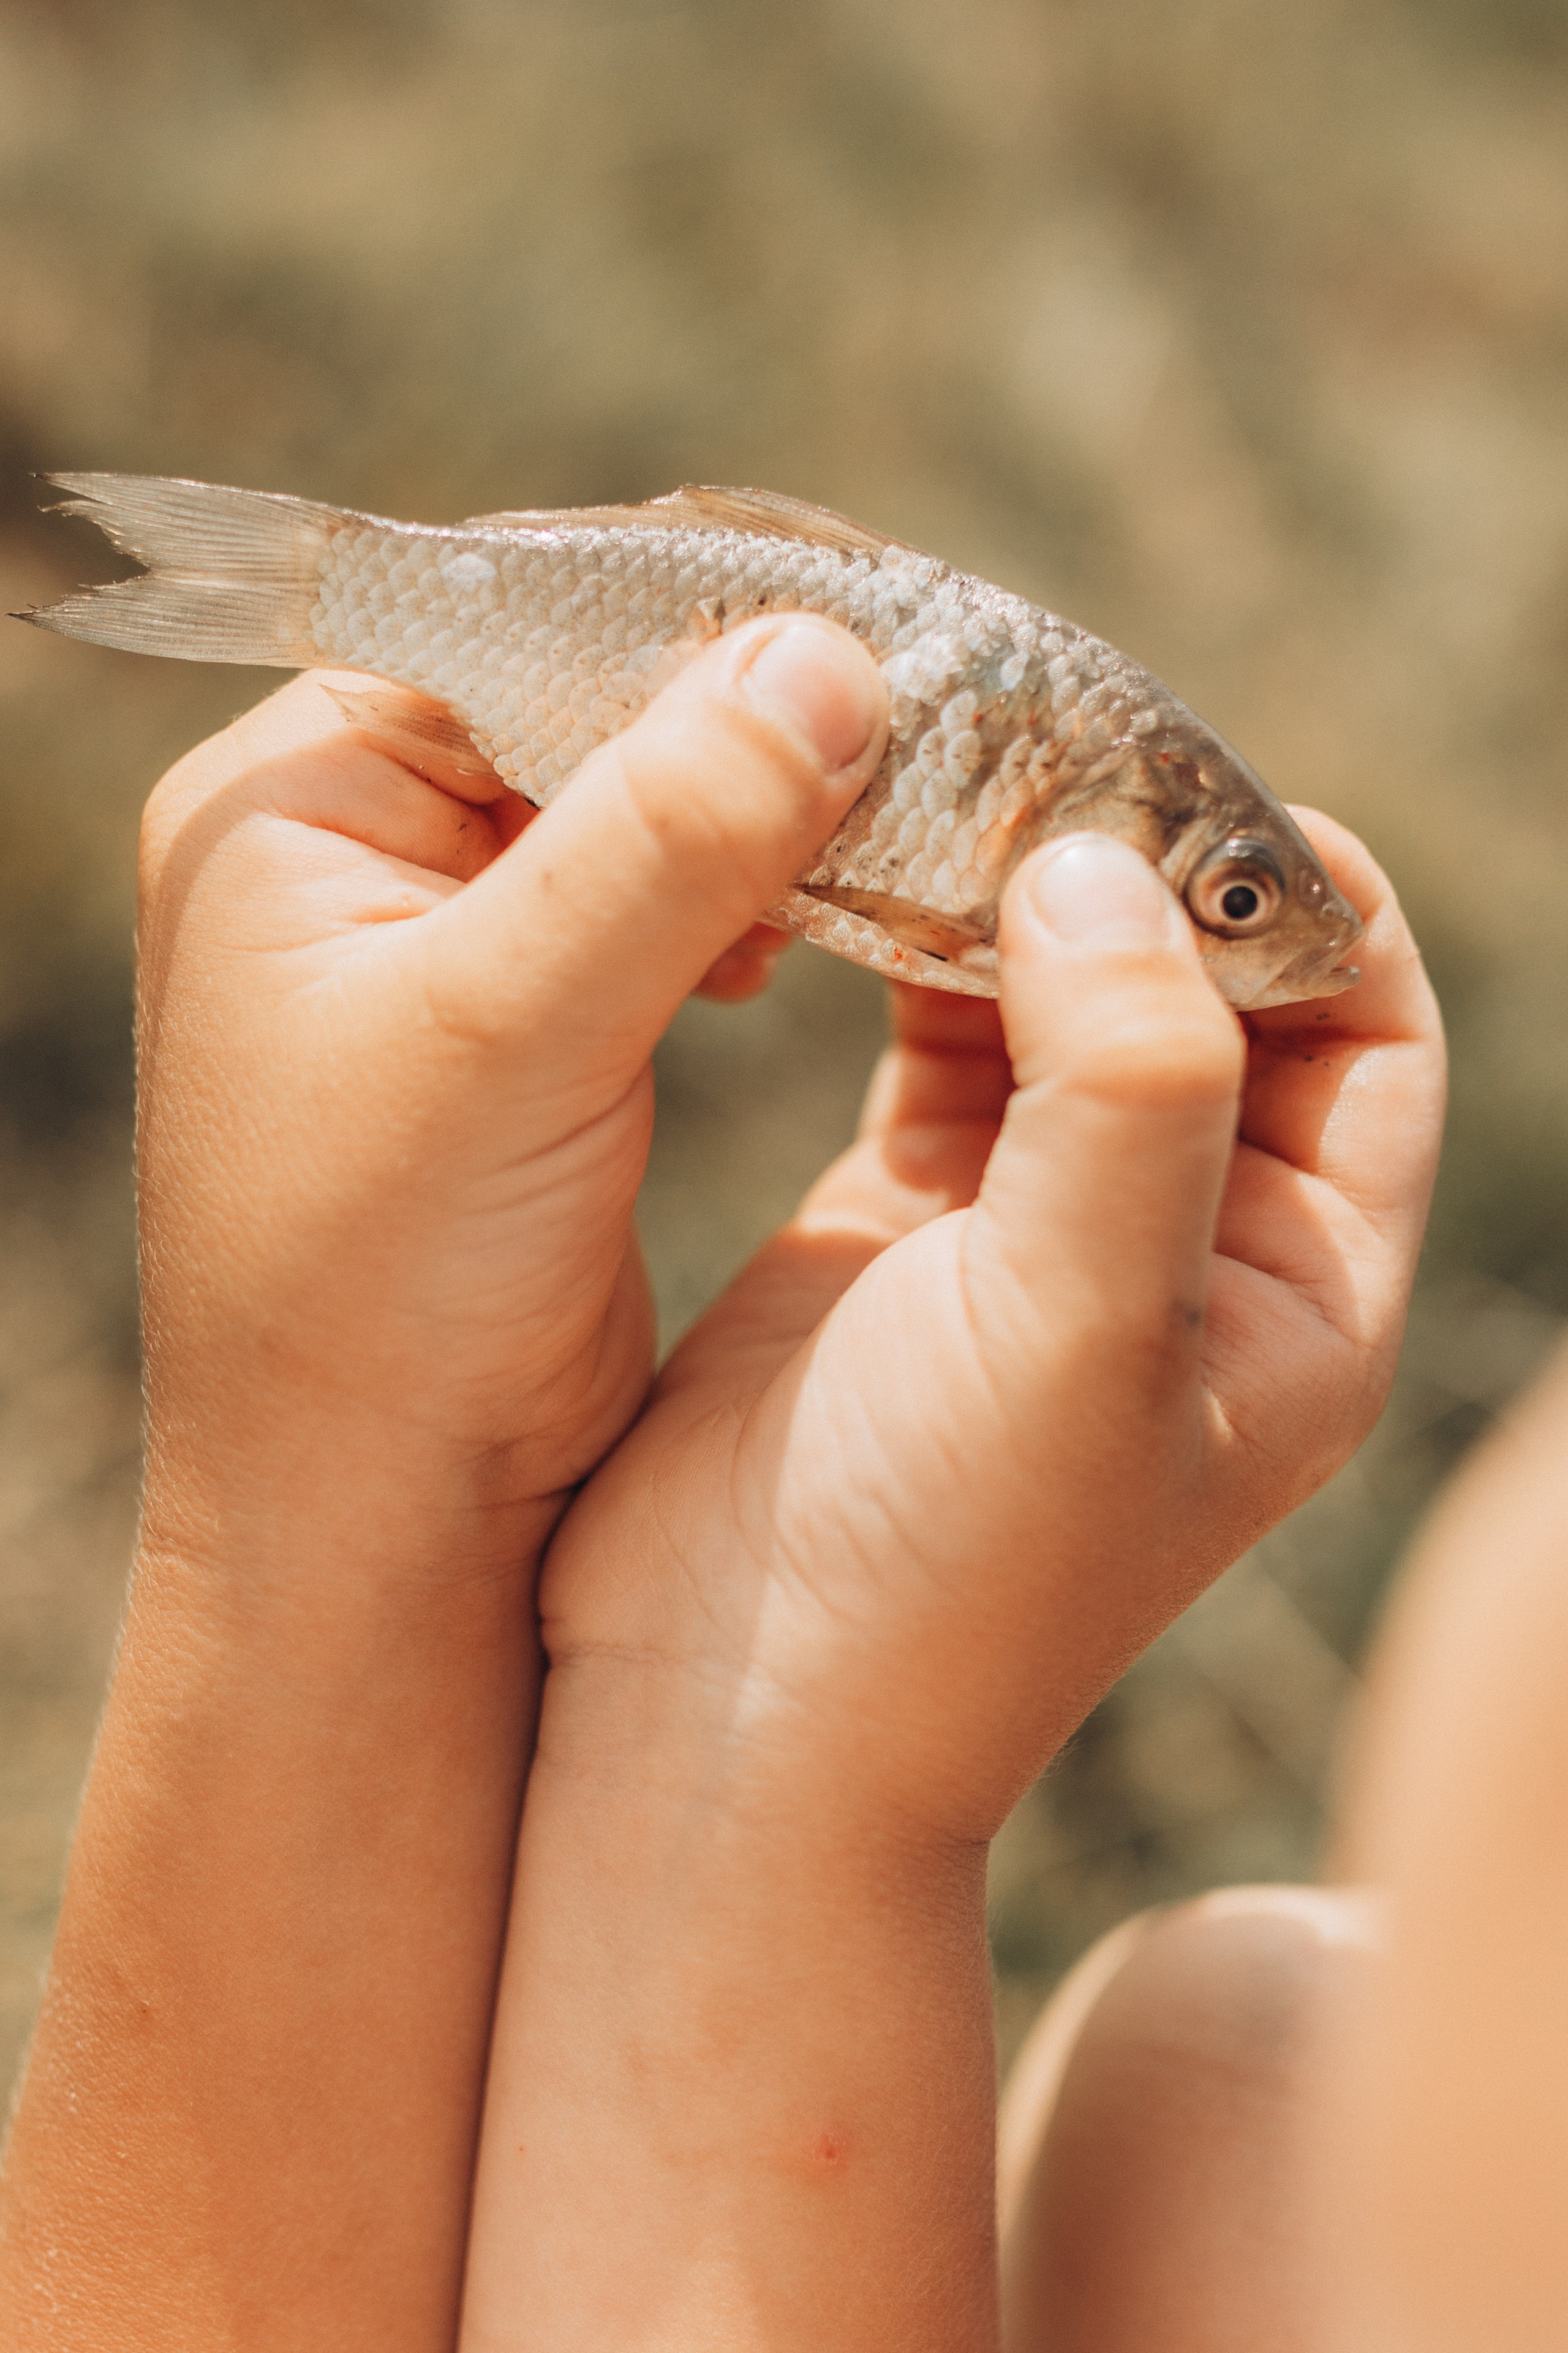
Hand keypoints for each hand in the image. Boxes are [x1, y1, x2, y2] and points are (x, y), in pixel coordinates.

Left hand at [132, 616, 887, 1587]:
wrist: (373, 1529)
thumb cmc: (376, 1299)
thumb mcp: (507, 1041)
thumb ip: (658, 842)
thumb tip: (823, 661)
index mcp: (290, 806)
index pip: (509, 626)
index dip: (690, 622)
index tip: (873, 630)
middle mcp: (354, 848)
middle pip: (588, 705)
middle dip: (749, 724)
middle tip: (921, 728)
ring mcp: (443, 940)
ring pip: (643, 805)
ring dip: (766, 815)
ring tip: (886, 827)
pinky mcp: (527, 1029)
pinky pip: (661, 905)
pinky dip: (754, 903)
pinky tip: (818, 930)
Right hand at [538, 814, 1444, 1835]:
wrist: (732, 1716)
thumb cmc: (940, 1564)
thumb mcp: (1091, 1326)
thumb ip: (1134, 1089)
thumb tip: (1108, 874)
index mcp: (1298, 1291)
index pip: (1370, 1035)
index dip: (1306, 899)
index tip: (1186, 793)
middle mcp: (1186, 1248)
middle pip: (1216, 994)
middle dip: (1149, 869)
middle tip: (1049, 748)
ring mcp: (1041, 1226)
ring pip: (1070, 998)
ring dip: (1025, 893)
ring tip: (951, 783)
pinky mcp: (908, 1214)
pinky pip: (942, 1035)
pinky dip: (916, 947)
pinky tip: (867, 871)